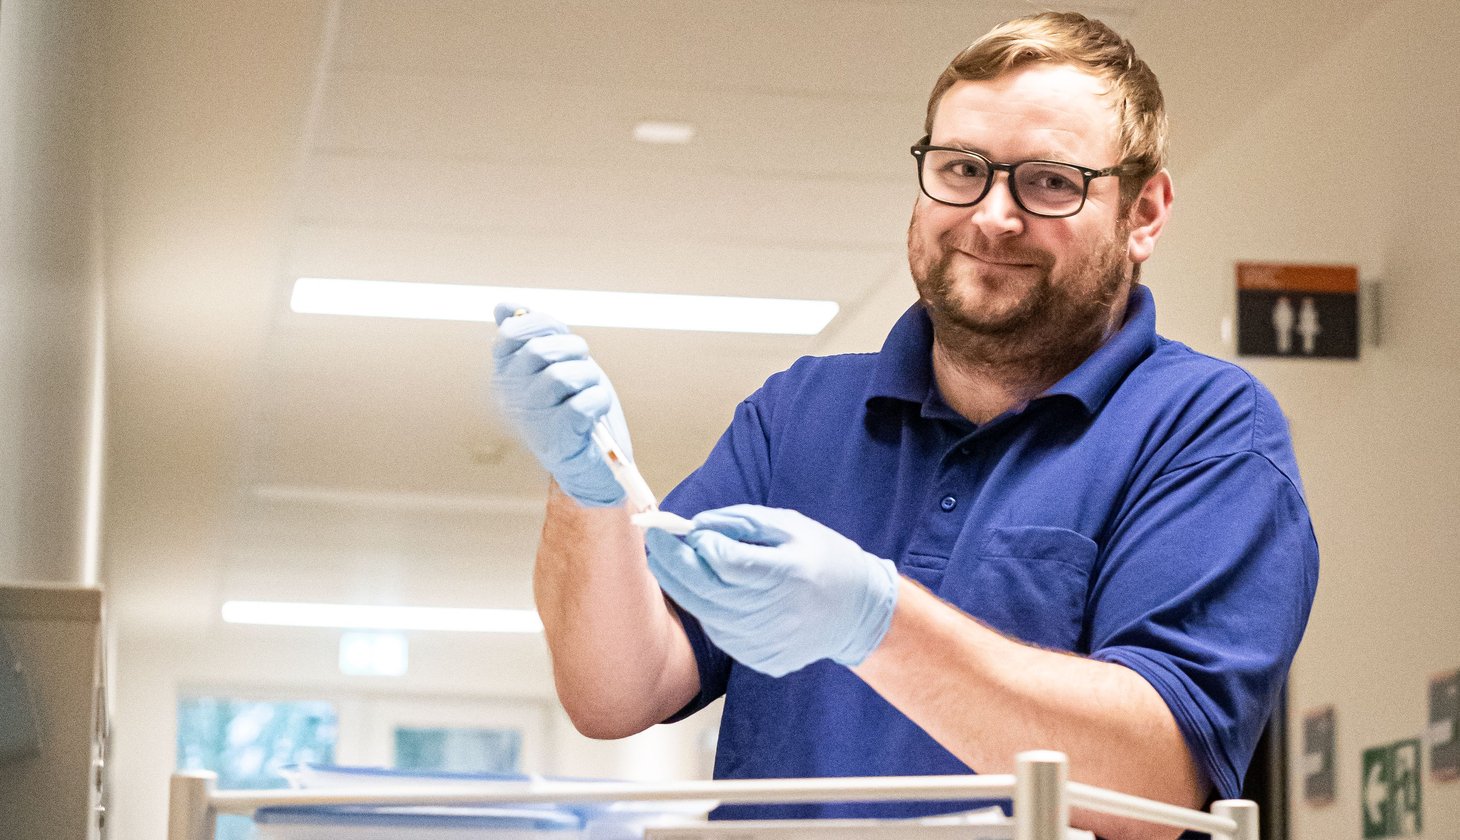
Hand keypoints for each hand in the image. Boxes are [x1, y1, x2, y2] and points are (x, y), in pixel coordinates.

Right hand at [491, 303, 630, 506]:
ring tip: (589, 389)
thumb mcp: (553, 362)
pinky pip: (584, 402)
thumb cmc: (572, 405)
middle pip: (541, 350)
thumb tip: (502, 306)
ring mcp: (532, 418)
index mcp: (504, 372)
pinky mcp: (557, 438)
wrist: (591, 458)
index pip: (512, 331)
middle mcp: (510, 396)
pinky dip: (599, 400)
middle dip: (574, 349)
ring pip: (564, 375)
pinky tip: (595, 411)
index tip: (560, 339)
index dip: (545, 326)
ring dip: (589, 377)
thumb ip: (533, 332)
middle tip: (582, 364)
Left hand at [644, 505, 898, 676]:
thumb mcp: (791, 526)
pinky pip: (721, 633)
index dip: (691, 544)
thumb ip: (742, 522)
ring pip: (706, 614)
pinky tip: (712, 592)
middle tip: (654, 543)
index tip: (670, 528)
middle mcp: (776, 613)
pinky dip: (709, 610)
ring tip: (674, 564)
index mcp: (787, 573)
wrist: (858, 614)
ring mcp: (767, 642)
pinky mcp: (761, 660)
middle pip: (704, 590)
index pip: (722, 561)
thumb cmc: (826, 560)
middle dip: (671, 564)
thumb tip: (697, 525)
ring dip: (684, 588)